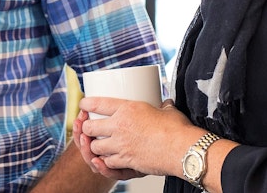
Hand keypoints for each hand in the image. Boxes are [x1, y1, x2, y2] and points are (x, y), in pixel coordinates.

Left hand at [76, 98, 190, 177]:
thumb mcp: (167, 110)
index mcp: (127, 109)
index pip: (97, 103)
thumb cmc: (178, 130)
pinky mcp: (126, 161)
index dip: (86, 104)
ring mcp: (121, 145)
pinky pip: (107, 163)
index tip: (83, 105)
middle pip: (90, 128)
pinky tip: (109, 160)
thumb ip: (162, 106)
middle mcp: (120, 126)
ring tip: (99, 146)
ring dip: (94, 147)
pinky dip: (105, 162)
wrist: (183, 149)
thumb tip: (166, 103)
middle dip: (87, 129)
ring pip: (95, 147)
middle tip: (89, 129)